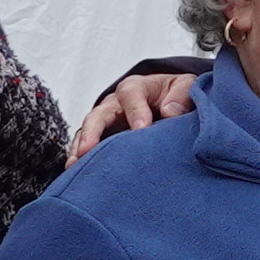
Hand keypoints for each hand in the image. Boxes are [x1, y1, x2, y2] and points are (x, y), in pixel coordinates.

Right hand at [63, 64, 203, 164]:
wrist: (170, 102)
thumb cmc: (175, 94)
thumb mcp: (185, 87)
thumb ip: (181, 95)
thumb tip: (170, 112)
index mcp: (137, 87)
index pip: (130, 94)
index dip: (136, 111)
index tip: (142, 129)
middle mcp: (115, 103)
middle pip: (99, 114)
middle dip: (93, 131)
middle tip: (88, 149)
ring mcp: (106, 121)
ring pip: (87, 130)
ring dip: (80, 146)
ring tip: (74, 165)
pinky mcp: (102, 137)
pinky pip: (86, 145)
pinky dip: (80, 157)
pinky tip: (76, 173)